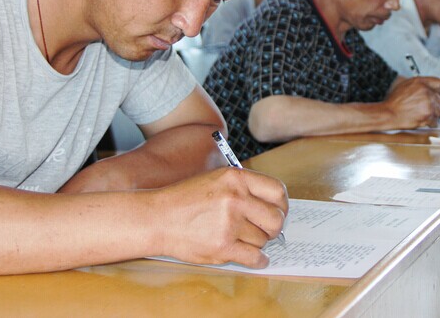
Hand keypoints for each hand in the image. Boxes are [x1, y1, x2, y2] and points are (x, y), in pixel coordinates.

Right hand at [152, 167, 287, 268]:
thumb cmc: (185, 199)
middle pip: (276, 219)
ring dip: (256, 242)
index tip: (278, 211)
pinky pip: (255, 258)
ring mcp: (229, 224)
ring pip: (263, 240)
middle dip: (273, 228)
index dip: (282, 205)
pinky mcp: (222, 247)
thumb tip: (273, 205)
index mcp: (236, 178)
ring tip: (239, 238)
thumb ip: (243, 188)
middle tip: (264, 230)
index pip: (277, 191)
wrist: (157, 218)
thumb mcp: (215, 179)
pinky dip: (257, 260)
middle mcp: (235, 199)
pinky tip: (251, 256)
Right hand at [384, 76, 439, 128]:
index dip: (434, 90)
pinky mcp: (428, 116)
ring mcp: (428, 105)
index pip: (438, 83)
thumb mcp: (405, 85)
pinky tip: (421, 120)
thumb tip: (430, 87)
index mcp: (421, 83)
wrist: (389, 114)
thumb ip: (420, 84)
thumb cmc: (394, 101)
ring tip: (421, 114)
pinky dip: (429, 122)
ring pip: (439, 111)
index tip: (430, 94)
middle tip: (422, 107)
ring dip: (432, 113)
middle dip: (433, 103)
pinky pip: (435, 121)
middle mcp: (426, 92)